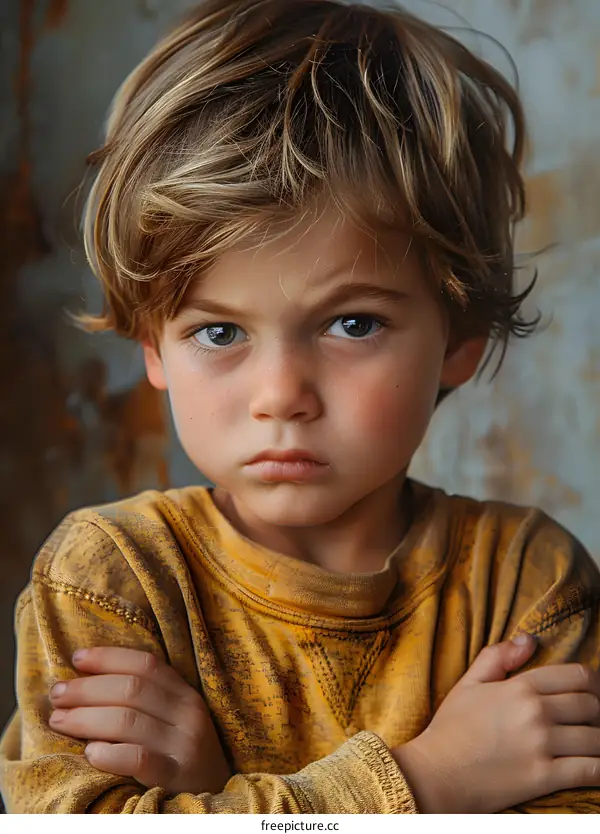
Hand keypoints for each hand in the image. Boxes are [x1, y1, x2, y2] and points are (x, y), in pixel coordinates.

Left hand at [49, 647, 230, 794]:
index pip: (145, 664)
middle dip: (87, 688)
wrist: (215, 796)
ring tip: (59, 720)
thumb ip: (145, 699)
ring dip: (85, 718)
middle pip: (131, 689)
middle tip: (57, 694)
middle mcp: (188, 713)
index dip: (109, 657)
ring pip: (128, 720)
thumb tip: (85, 680)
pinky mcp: (176, 775)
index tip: (76, 658)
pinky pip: (138, 759)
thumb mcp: (174, 719)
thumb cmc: (180, 754)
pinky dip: (109, 753)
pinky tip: (89, 753)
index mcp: (185, 693)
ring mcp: (184, 745)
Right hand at [393, 635, 599, 812]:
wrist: (437, 772)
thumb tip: (529, 640)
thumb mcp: (469, 683)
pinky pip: (590, 770)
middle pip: (592, 706)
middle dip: (599, 711)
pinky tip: (596, 766)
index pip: (577, 676)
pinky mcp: (544, 777)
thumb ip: (498, 656)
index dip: (595, 682)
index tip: (597, 691)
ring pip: (596, 739)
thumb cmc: (451, 728)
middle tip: (593, 719)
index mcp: (520, 687)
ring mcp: (541, 745)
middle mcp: (535, 712)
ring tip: (592, 743)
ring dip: (599, 740)